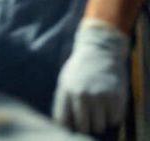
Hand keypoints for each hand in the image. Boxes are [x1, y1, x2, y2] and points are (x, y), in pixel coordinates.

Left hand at [53, 18, 129, 134]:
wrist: (100, 52)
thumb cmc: (80, 69)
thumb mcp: (65, 81)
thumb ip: (64, 101)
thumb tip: (64, 124)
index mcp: (66, 92)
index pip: (64, 121)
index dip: (68, 126)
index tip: (73, 123)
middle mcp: (82, 95)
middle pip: (84, 127)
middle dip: (86, 126)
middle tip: (88, 118)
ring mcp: (100, 97)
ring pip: (100, 126)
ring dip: (100, 122)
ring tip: (98, 111)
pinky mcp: (116, 97)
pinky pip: (115, 120)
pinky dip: (113, 117)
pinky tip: (109, 105)